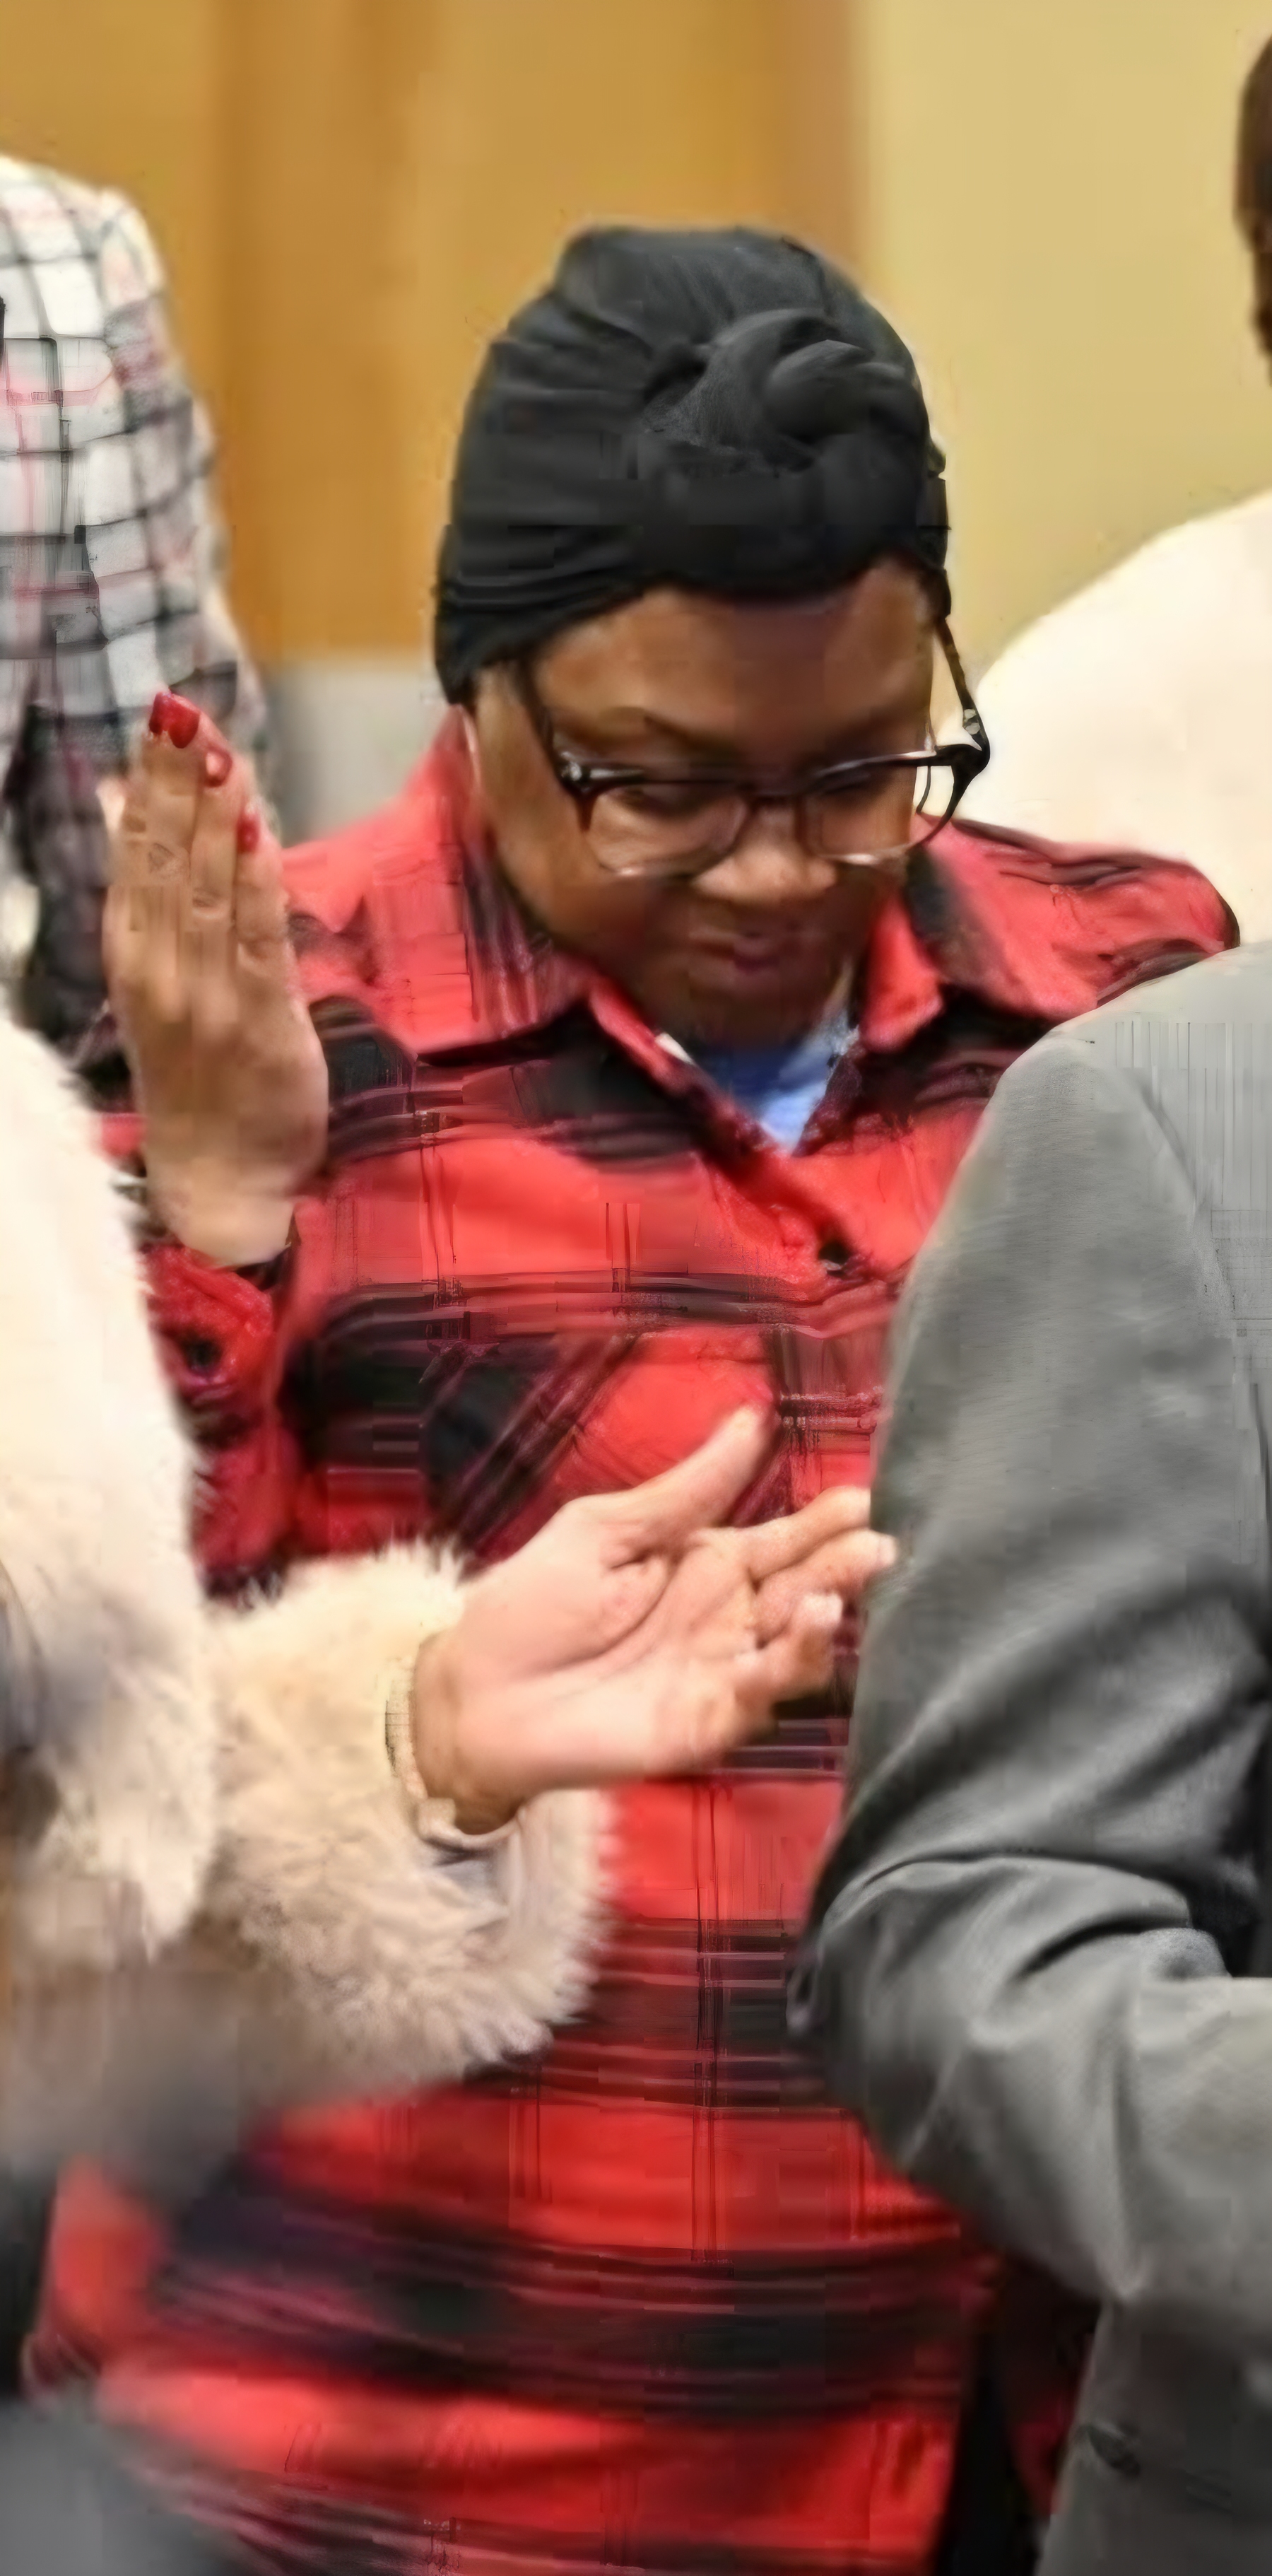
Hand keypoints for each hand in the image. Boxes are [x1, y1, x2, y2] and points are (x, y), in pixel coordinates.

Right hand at [103, 694, 329, 1263]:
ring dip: (218, 821)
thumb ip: (147, 882)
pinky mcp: (263, 1022)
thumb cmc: (195, 1068)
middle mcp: (161, 973)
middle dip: (179, 785)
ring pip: (210, 892)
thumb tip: (119, 793)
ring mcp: (209, 999)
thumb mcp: (154, 973)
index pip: (137, 853)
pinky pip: (258, 941)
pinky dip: (257, 885)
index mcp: (132, 956)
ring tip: (222, 755)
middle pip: (168, 862)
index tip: (165, 719)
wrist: (223, 1176)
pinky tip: (258, 834)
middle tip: (189, 716)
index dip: (152, 782)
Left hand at [411, 1408, 895, 1831]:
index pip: (785, 1538)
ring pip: (792, 1648)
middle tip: (878, 1543)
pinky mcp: (704, 1726)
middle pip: (803, 1589)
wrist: (474, 1691)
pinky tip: (793, 1639)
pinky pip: (755, 1699)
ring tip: (831, 1592)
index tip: (864, 1496)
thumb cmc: (532, 1603)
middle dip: (844, 1568)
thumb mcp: (606, 1528)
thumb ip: (686, 1489)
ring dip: (819, 1622)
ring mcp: (721, 1675)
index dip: (825, 1520)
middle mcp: (728, 1620)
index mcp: (709, 1564)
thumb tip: (752, 1419)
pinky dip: (781, 1670)